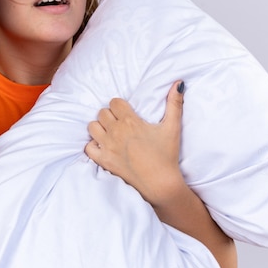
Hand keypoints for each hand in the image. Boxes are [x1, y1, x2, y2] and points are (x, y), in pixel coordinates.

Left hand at [85, 81, 185, 205]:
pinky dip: (94, 145)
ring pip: (92, 127)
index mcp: (130, 122)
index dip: (120, 106)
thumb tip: (179, 83)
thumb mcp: (172, 127)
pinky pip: (88, 147)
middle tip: (120, 124)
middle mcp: (116, 132)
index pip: (114, 102)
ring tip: (110, 133)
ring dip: (100, 128)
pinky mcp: (103, 161)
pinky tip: (104, 146)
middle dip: (110, 116)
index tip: (126, 113)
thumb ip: (174, 104)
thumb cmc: (167, 155)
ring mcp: (107, 147)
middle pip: (102, 113)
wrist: (160, 183)